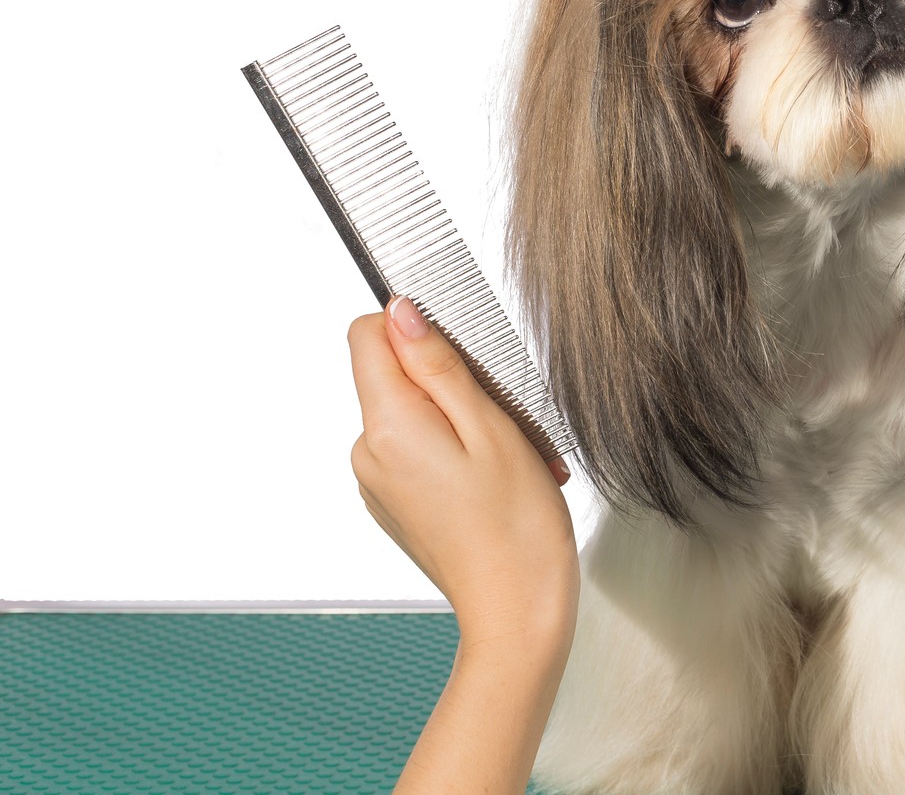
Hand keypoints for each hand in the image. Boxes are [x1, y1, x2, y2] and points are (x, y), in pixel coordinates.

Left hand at [347, 296, 579, 645]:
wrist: (517, 611)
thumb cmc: (517, 527)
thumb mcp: (490, 426)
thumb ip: (438, 364)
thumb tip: (400, 312)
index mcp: (387, 427)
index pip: (367, 334)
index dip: (416, 329)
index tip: (463, 356)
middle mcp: (368, 453)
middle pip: (395, 374)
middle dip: (453, 382)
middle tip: (505, 423)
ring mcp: (378, 482)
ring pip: (414, 413)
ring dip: (465, 420)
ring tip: (510, 460)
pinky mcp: (395, 502)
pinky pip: (419, 449)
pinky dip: (459, 451)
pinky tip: (496, 480)